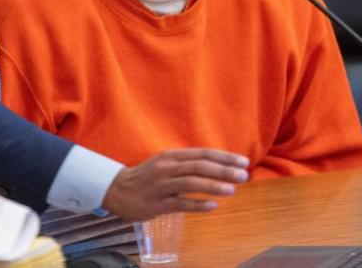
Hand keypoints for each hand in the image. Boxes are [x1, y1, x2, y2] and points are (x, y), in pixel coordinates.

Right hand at [102, 149, 248, 220]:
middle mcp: (167, 168)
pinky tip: (213, 206)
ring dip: (213, 186)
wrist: (117, 190)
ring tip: (232, 190)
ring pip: (190, 183)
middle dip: (223, 170)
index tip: (243, 162)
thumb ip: (188, 165)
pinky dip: (197, 205)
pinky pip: (180, 204)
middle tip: (243, 175)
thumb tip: (218, 168)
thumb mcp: (166, 163)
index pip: (202, 154)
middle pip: (199, 166)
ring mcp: (161, 186)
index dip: (224, 157)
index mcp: (172, 156)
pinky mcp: (157, 204)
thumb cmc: (148, 177)